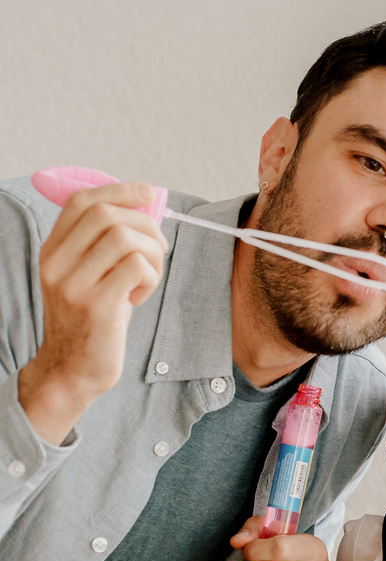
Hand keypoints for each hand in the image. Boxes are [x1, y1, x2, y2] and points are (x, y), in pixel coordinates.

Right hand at [19, 182, 168, 444]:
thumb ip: (107, 245)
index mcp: (53, 251)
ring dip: (151, 253)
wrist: (72, 370)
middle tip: (158, 249)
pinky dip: (151, 277)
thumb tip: (148, 209)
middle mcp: (56, 264)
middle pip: (106, 214)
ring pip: (125, 238)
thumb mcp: (90, 276)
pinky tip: (141, 296)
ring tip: (149, 277)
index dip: (120, 190)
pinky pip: (137, 267)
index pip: (82, 201)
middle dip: (145, 224)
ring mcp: (73, 285)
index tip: (149, 194)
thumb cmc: (92, 320)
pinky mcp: (97, 306)